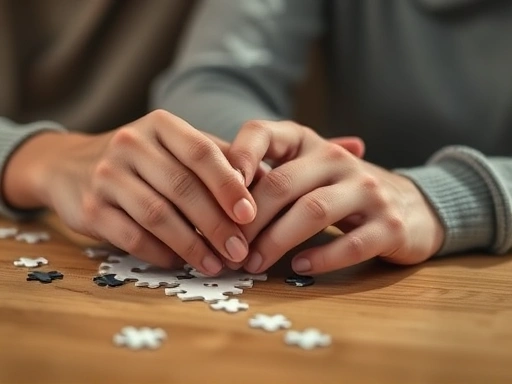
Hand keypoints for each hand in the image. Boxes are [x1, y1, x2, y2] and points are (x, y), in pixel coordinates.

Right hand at [4, 110, 255, 274]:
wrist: (70, 165)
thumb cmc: (142, 159)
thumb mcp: (176, 146)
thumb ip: (218, 159)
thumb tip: (263, 182)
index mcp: (160, 125)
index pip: (201, 152)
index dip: (228, 185)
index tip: (250, 215)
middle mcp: (130, 144)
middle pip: (182, 187)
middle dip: (216, 224)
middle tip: (239, 250)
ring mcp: (106, 175)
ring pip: (158, 215)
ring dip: (192, 245)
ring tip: (216, 264)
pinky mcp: (90, 208)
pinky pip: (132, 236)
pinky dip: (160, 253)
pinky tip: (180, 262)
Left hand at [227, 120, 444, 274]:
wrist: (412, 205)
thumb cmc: (340, 191)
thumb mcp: (306, 174)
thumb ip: (267, 181)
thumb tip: (211, 204)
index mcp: (309, 143)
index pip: (264, 132)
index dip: (237, 157)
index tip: (213, 191)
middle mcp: (338, 159)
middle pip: (283, 183)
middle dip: (249, 219)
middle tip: (228, 248)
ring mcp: (368, 190)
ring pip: (313, 212)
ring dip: (276, 242)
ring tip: (253, 263)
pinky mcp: (389, 225)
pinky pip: (350, 243)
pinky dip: (320, 258)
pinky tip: (298, 267)